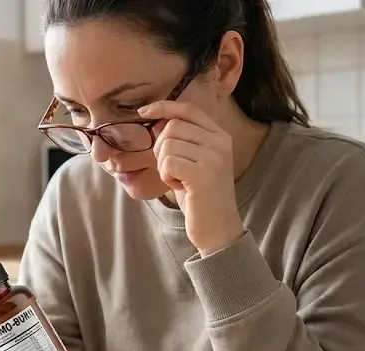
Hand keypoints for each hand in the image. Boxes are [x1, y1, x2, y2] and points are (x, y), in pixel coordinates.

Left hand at [139, 101, 245, 255]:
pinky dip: (166, 176)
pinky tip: (179, 187)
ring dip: (163, 165)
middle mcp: (220, 142)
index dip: (163, 107)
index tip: (144, 112)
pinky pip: (168, 162)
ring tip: (178, 180)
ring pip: (167, 145)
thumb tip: (155, 121)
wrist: (218, 229)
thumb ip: (181, 141)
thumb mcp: (193, 162)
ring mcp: (214, 157)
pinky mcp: (203, 173)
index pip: (188, 109)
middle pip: (172, 127)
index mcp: (220, 136)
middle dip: (160, 148)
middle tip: (171, 169)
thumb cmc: (199, 196)